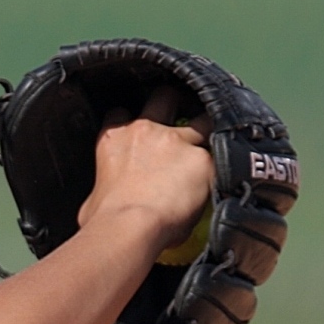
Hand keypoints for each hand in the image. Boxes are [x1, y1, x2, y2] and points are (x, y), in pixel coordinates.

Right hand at [77, 85, 213, 251]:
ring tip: (217, 140)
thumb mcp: (91, 199)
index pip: (121, 113)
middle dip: (174, 102)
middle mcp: (145, 130)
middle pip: (164, 97)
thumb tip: (103, 204)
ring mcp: (176, 141)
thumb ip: (103, 189)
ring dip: (208, 128)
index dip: (132, 118)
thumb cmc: (103, 220)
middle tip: (184, 116)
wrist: (128, 227)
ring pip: (202, 119)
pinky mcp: (202, 160)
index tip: (140, 128)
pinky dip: (225, 164)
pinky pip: (221, 156)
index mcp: (114, 138)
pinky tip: (231, 173)